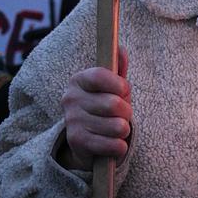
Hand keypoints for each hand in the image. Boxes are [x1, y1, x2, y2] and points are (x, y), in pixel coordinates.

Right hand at [60, 47, 132, 170]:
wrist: (87, 142)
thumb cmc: (104, 108)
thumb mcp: (112, 88)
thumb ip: (117, 69)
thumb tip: (121, 50)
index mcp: (78, 80)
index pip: (99, 76)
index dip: (119, 85)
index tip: (124, 90)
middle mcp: (70, 99)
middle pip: (114, 104)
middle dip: (127, 111)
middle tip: (122, 114)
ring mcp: (72, 121)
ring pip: (117, 126)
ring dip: (124, 130)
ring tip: (116, 129)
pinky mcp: (77, 142)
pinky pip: (114, 145)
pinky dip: (120, 147)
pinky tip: (113, 144)